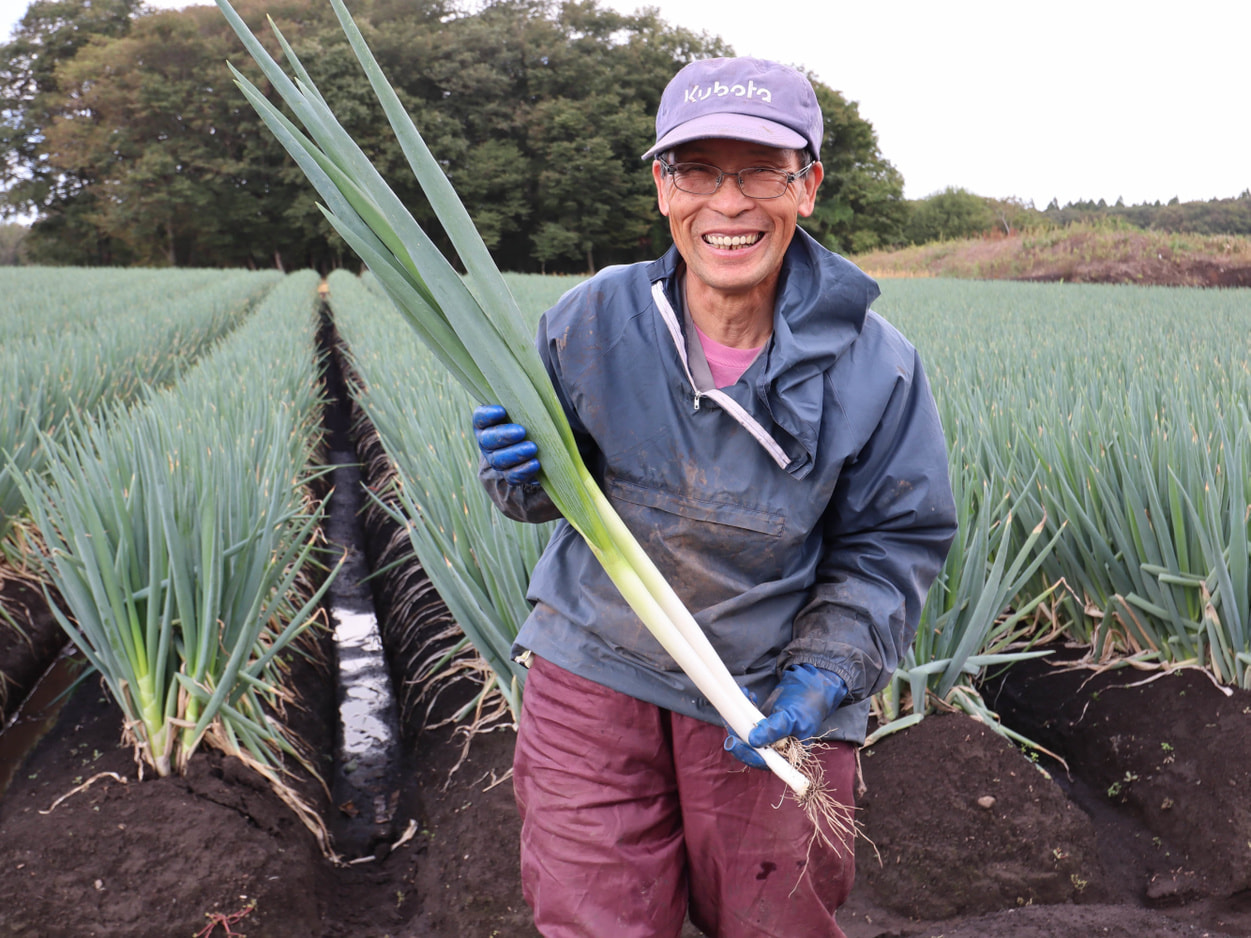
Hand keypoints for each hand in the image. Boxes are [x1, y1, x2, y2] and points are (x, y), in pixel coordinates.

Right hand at [472, 404, 539, 484]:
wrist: (540, 446)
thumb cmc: (529, 420)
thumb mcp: (525, 410)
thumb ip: (523, 402)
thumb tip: (530, 396)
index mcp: (486, 424)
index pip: (480, 418)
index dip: (488, 415)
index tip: (502, 411)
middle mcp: (487, 443)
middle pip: (487, 441)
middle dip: (503, 436)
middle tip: (522, 431)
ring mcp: (496, 460)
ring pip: (499, 460)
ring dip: (516, 454)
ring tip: (532, 448)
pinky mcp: (509, 475)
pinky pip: (511, 476)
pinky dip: (523, 470)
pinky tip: (535, 463)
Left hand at [723, 664, 847, 768]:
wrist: (813, 687)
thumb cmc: (807, 706)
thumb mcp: (793, 717)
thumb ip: (775, 729)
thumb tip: (753, 740)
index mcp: (788, 754)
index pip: (764, 761)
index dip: (747, 754)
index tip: (733, 743)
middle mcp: (777, 748)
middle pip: (751, 747)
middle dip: (739, 731)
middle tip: (729, 718)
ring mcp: (769, 735)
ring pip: (747, 732)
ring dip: (739, 717)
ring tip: (742, 697)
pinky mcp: (764, 723)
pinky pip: (749, 719)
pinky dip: (745, 708)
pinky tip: (748, 695)